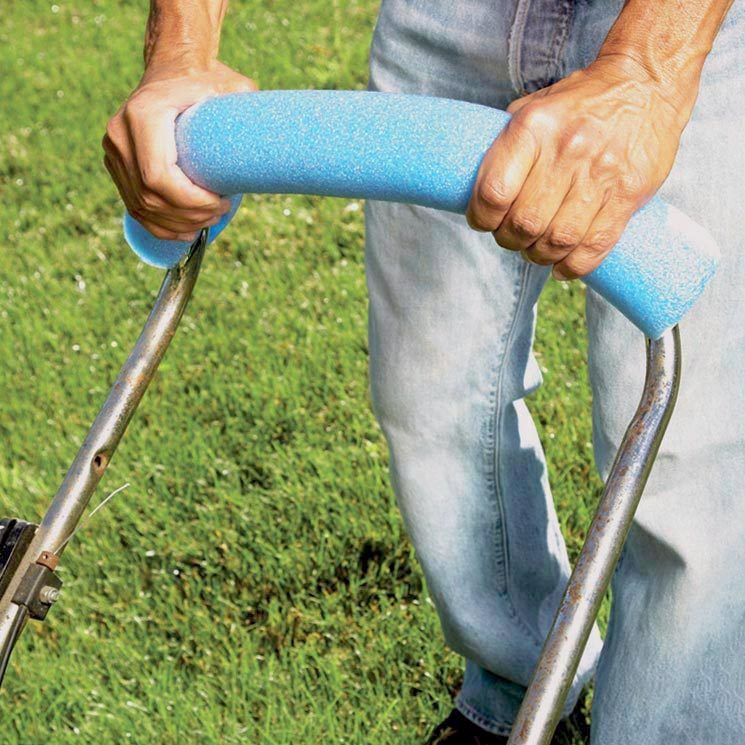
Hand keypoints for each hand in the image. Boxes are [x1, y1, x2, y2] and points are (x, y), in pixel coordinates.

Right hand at [103, 62, 256, 241]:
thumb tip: (270, 134)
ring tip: (209, 221)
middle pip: (151, 197)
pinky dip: (161, 227)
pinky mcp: (116, 166)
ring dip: (178, 224)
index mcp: (142, 115)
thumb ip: (245, 103)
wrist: (172, 69)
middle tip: (220, 213)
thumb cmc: (206, 80)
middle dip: (189, 215)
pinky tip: (186, 231)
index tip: (220, 202)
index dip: (190, 202)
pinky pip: (135, 208)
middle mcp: (120, 134)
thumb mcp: (229, 85)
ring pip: (143, 207)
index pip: (159, 177)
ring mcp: (114, 152)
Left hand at [466, 54, 693, 279]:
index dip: (481, 218)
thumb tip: (480, 188)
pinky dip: (574, 266)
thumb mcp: (536, 106)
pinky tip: (562, 266)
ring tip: (536, 250)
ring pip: (558, 240)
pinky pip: (595, 245)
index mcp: (535, 127)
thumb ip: (508, 145)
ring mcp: (601, 174)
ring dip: (539, 255)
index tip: (483, 222)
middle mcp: (568, 150)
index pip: (493, 193)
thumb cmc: (581, 101)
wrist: (647, 82)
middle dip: (510, 240)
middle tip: (512, 237)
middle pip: (525, 223)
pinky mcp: (629, 194)